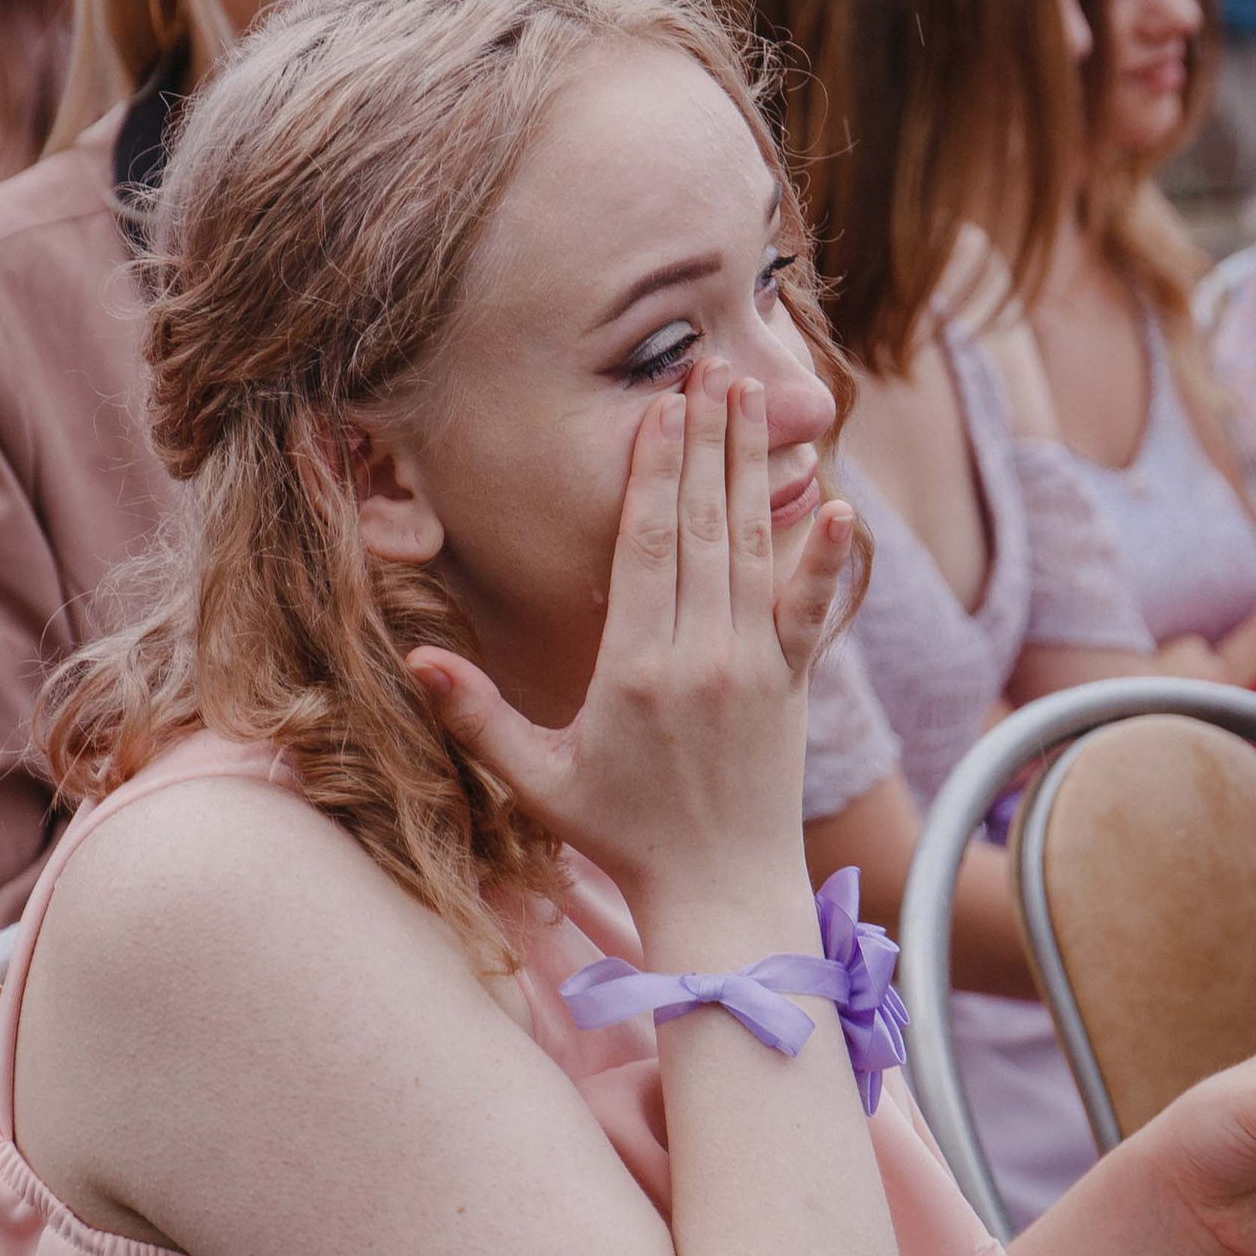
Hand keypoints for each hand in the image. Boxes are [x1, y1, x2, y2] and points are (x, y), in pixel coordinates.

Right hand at [414, 364, 855, 937]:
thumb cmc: (621, 835)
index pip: (647, 547)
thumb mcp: (535, 778)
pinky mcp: (796, 682)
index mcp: (636, 671)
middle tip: (712, 364)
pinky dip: (829, 557)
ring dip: (754, 467)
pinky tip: (842, 503)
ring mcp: (757, 667)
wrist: (720, 891)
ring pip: (754, 548)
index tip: (660, 407)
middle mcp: (703, 658)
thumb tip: (413, 657)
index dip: (655, 471)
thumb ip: (477, 714)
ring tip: (755, 395)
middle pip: (704, 527)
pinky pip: (814, 609)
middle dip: (708, 440)